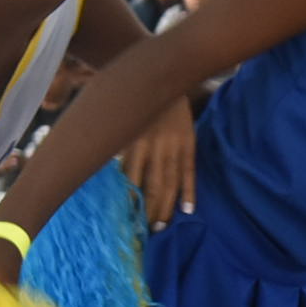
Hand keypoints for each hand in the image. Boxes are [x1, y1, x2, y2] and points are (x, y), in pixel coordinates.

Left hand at [123, 103, 195, 224]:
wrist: (165, 76)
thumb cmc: (138, 104)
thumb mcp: (124, 123)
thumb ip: (122, 148)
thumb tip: (115, 178)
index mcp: (136, 141)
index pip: (132, 178)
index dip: (130, 199)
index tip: (125, 218)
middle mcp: (156, 146)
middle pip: (153, 185)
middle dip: (149, 209)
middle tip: (146, 230)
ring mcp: (175, 145)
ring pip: (171, 182)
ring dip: (167, 206)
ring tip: (162, 225)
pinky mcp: (190, 142)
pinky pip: (190, 171)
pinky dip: (190, 190)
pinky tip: (189, 209)